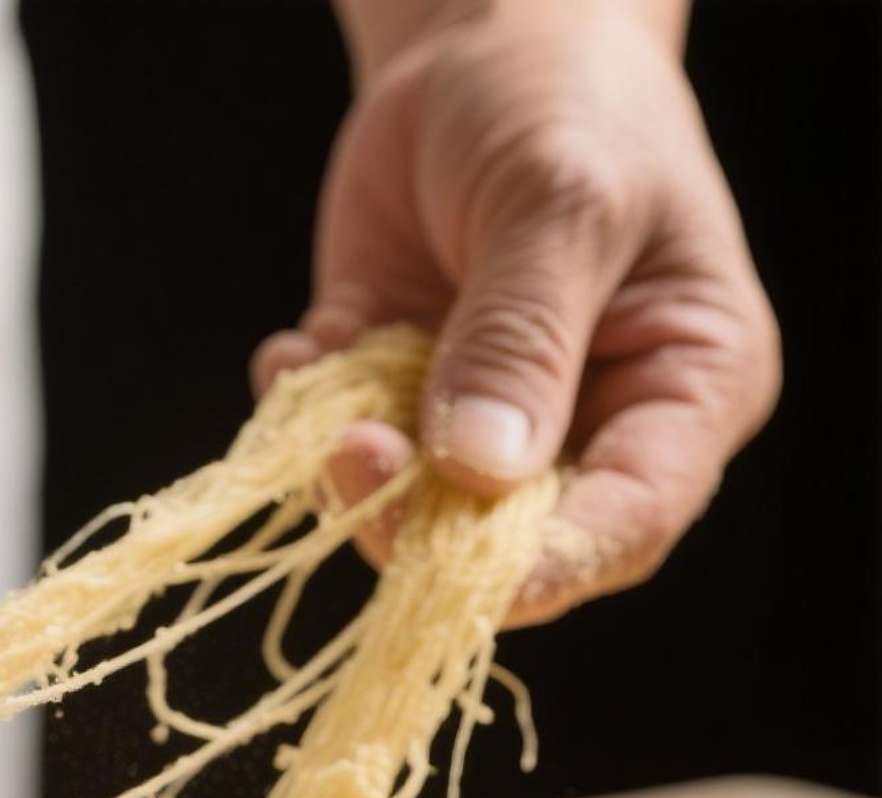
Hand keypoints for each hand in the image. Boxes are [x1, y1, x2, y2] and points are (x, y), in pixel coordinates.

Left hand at [255, 4, 778, 623]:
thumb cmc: (568, 107)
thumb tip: (478, 470)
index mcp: (680, 389)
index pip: (626, 526)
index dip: (546, 567)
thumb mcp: (560, 205)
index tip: (457, 567)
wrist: (482, 43)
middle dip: (416, 519)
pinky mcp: (391, 379)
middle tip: (349, 457)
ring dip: (345, 467)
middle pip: (503, 537)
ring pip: (406, 499)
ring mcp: (479, 405)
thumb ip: (521, 337)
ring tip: (314, 381)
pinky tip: (295, 349)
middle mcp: (582, 419)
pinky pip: (333, 436)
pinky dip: (300, 411)